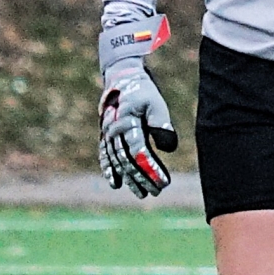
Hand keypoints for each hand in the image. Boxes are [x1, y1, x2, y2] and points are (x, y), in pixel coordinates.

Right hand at [99, 64, 179, 197]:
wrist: (122, 80)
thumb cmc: (143, 93)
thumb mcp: (156, 103)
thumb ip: (161, 122)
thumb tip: (168, 147)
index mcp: (127, 121)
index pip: (138, 150)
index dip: (150, 168)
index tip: (164, 181)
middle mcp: (114, 131)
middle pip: (127, 161)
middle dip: (141, 178)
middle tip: (157, 191)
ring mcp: (107, 135)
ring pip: (117, 162)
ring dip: (129, 179)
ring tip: (142, 194)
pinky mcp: (106, 138)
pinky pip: (105, 157)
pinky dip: (110, 170)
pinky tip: (116, 184)